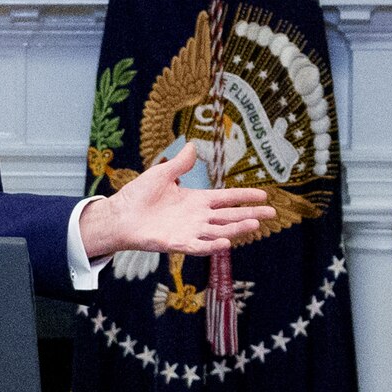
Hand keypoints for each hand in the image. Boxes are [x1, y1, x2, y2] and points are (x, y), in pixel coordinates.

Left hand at [83, 143, 278, 262]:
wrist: (120, 215)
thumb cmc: (139, 195)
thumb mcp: (162, 174)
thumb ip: (180, 163)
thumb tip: (193, 145)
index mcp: (196, 200)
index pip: (227, 198)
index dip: (245, 196)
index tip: (264, 195)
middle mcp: (197, 217)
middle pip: (229, 216)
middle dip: (250, 214)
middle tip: (272, 214)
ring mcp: (189, 231)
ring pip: (219, 231)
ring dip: (236, 229)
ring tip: (254, 224)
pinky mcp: (177, 243)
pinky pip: (198, 246)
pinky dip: (211, 245)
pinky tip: (226, 243)